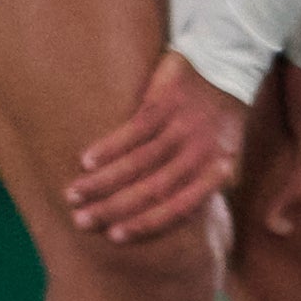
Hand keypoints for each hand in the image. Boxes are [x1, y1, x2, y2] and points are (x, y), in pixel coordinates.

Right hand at [68, 49, 249, 244]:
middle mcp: (203, 152)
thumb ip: (202, 183)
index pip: (180, 208)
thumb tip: (170, 217)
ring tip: (74, 194)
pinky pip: (135, 131)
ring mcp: (186, 126)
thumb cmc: (216, 117)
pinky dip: (109, 147)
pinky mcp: (170, 101)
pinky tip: (85, 160)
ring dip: (103, 181)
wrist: (226, 63)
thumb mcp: (224, 152)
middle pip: (154, 189)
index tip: (114, 237)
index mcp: (218, 170)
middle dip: (114, 208)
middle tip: (82, 221)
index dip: (146, 224)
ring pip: (139, 162)